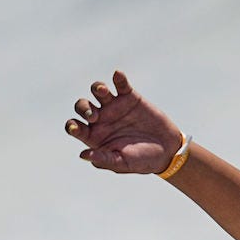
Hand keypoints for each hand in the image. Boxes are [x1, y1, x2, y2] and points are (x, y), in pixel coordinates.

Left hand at [65, 70, 181, 173]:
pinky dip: (119, 78)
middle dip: (84, 108)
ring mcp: (115, 106)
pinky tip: (118, 75)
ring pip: (98, 91)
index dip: (72, 126)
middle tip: (94, 115)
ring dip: (98, 88)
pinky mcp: (129, 97)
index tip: (76, 128)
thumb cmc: (142, 161)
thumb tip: (83, 155)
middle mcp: (101, 119)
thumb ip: (104, 159)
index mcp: (94, 136)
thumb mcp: (122, 164)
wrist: (167, 151)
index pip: (75, 127)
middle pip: (82, 106)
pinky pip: (120, 84)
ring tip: (103, 91)